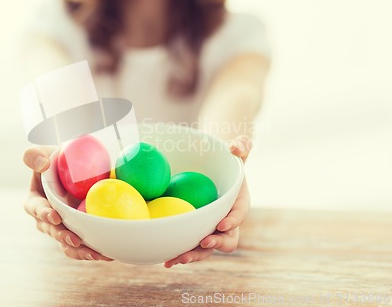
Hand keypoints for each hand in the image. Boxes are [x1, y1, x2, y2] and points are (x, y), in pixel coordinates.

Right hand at [23, 146, 111, 260]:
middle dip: (63, 237)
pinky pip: (83, 246)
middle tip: (75, 239)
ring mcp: (64, 227)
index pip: (36, 209)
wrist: (76, 169)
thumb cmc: (57, 161)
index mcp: (36, 201)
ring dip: (79, 251)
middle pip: (52, 231)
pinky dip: (94, 251)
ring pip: (68, 244)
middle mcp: (48, 218)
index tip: (55, 216)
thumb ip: (34, 156)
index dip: (44, 214)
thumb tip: (42, 164)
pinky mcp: (79, 232)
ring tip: (95, 253)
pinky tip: (108, 253)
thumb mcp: (42, 153)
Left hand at [163, 135, 251, 267]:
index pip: (239, 214)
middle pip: (227, 240)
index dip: (232, 221)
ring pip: (205, 249)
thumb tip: (235, 147)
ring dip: (193, 256)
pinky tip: (164, 260)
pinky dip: (178, 254)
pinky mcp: (195, 233)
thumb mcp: (237, 147)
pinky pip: (189, 246)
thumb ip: (241, 145)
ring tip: (176, 259)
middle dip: (215, 244)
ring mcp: (210, 229)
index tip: (221, 224)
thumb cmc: (225, 158)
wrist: (212, 168)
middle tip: (202, 242)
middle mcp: (226, 221)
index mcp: (238, 203)